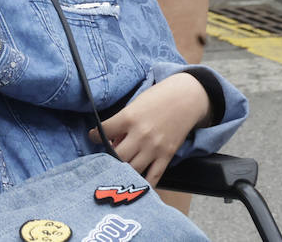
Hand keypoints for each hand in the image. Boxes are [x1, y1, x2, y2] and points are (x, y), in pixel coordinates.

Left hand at [91, 73, 210, 185]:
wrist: (187, 98)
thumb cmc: (159, 97)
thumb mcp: (135, 104)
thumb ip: (123, 123)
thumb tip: (113, 142)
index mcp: (129, 118)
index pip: (104, 132)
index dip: (95, 136)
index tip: (94, 137)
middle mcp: (140, 135)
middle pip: (117, 156)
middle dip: (109, 156)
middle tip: (108, 154)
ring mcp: (154, 148)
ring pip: (132, 169)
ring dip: (123, 169)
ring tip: (119, 166)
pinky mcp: (167, 156)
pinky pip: (153, 177)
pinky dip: (143, 183)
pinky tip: (136, 183)